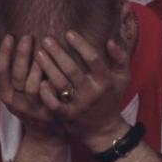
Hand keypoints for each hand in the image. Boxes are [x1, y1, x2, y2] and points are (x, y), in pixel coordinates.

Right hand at [0, 34, 63, 140]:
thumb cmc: (30, 105)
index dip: (4, 54)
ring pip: (33, 87)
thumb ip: (3, 77)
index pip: (0, 72)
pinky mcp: (51, 112)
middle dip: (21, 55)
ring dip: (36, 67)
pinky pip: (51, 96)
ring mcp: (35, 109)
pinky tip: (57, 67)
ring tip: (42, 49)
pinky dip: (52, 82)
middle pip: (17, 77)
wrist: (47, 134)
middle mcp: (18, 104)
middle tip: (28, 36)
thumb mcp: (13, 93)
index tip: (9, 36)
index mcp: (6, 96)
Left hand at [35, 31, 131, 150]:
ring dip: (48, 68)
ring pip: (60, 83)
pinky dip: (46, 93)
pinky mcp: (67, 116)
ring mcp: (79, 105)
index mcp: (105, 81)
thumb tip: (110, 40)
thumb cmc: (112, 97)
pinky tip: (40, 80)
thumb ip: (120, 57)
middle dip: (58, 53)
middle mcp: (92, 93)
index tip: (68, 33)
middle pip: (72, 69)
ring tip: (38, 54)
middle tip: (46, 39)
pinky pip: (53, 103)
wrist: (104, 129)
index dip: (80, 45)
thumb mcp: (123, 77)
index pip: (93, 59)